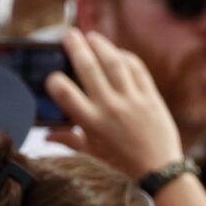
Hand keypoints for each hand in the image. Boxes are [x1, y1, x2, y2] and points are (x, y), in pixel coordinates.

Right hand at [45, 29, 182, 180]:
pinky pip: (137, 69)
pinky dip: (126, 57)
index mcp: (91, 124)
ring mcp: (132, 100)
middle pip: (89, 69)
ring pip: (114, 62)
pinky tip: (118, 52)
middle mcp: (110, 108)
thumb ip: (68, 141)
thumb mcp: (91, 155)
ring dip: (101, 45)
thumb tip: (46, 136)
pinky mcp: (150, 96)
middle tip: (69, 34)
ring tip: (92, 36)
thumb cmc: (121, 165)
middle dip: (76, 47)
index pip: (66, 94)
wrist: (159, 171)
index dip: (55, 81)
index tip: (52, 75)